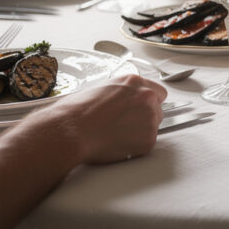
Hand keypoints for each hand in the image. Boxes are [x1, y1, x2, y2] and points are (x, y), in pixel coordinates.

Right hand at [0, 74, 167, 228]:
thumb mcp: (101, 90)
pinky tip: (116, 144)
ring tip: (115, 135)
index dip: (147, 102)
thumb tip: (124, 102)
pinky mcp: (148, 140)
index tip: (139, 109)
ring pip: (153, 126)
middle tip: (124, 125)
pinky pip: (146, 143)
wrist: (71, 130)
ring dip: (140, 131)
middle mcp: (146, 97)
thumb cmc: (77, 111)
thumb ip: (121, 94)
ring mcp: (150, 118)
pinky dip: (135, 146)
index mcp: (134, 82)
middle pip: (158, 109)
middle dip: (145, 117)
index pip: (156, 91)